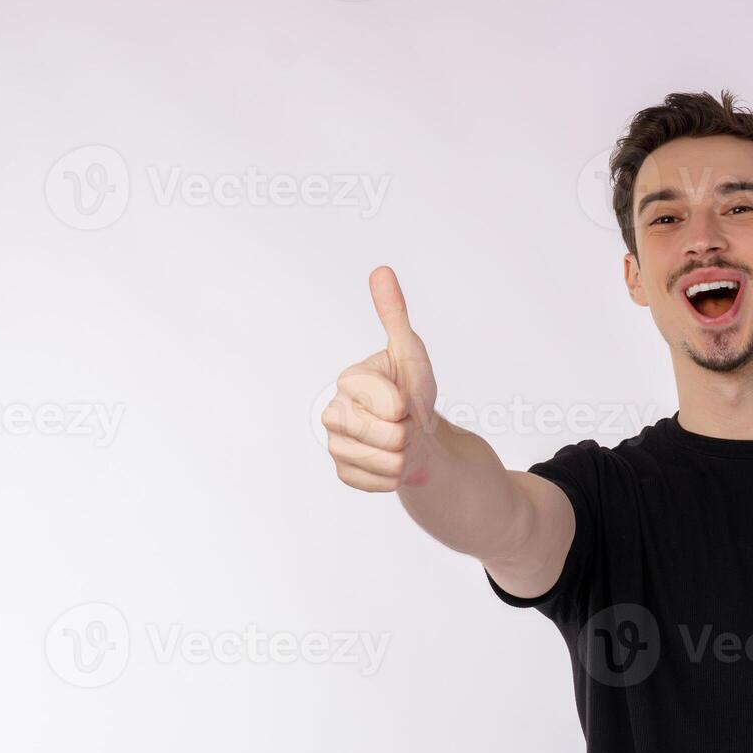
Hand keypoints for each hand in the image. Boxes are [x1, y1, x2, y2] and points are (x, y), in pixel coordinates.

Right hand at [322, 266, 439, 491]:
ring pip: (383, 461)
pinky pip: (377, 481)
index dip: (407, 406)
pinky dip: (395, 476)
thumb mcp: (412, 354)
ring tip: (401, 443)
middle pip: (383, 435)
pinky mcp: (344, 471)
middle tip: (404, 424)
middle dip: (407, 433)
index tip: (407, 401)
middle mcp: (334, 411)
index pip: (388, 403)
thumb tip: (381, 271)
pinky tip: (393, 462)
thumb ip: (394, 315)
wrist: (418, 435)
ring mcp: (336, 444)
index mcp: (349, 380)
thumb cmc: (413, 391)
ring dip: (404, 457)